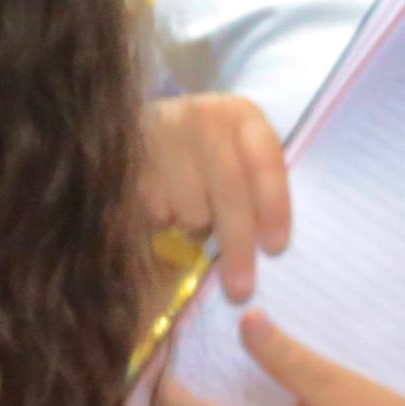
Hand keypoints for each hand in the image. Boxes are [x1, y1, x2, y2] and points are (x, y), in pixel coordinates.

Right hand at [143, 97, 289, 304]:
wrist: (149, 129)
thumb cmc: (210, 154)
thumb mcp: (240, 159)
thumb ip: (255, 191)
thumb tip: (269, 247)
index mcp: (242, 115)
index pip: (265, 164)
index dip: (274, 208)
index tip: (275, 249)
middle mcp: (204, 117)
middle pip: (229, 190)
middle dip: (237, 245)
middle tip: (241, 289)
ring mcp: (163, 132)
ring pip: (190, 208)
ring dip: (194, 227)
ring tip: (191, 214)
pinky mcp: (129, 156)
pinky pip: (155, 212)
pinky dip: (163, 221)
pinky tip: (164, 205)